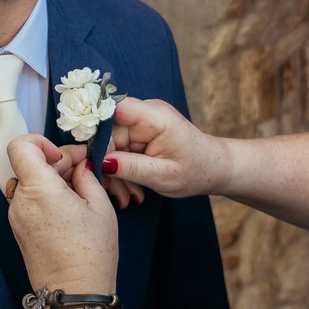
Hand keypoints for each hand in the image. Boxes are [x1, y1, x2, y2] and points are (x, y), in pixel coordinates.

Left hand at [7, 134, 117, 291]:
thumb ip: (87, 176)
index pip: (21, 146)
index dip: (41, 142)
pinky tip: (72, 208)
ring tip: (82, 193)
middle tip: (86, 170)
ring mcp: (17, 216)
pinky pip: (31, 201)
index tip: (62, 155)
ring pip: (32, 183)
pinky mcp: (20, 229)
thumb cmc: (90, 253)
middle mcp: (20, 200)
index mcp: (38, 188)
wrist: (74, 295)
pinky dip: (48, 196)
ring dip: (54, 180)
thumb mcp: (99, 207)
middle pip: (31, 164)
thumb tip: (81, 164)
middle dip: (58, 162)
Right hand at [105, 97, 231, 197]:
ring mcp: (142, 121)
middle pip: (109, 134)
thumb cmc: (196, 171)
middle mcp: (145, 112)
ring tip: (130, 197)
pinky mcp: (140, 132)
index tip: (94, 164)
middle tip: (119, 196)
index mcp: (155, 117)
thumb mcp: (163, 176)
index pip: (114, 111)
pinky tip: (133, 189)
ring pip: (112, 145)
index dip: (98, 133)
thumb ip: (131, 167)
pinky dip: (123, 170)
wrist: (214, 168)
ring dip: (116, 173)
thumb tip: (100, 163)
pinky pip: (120, 149)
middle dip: (109, 166)